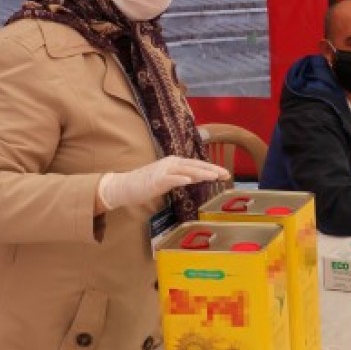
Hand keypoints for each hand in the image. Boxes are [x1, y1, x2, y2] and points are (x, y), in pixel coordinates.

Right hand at [98, 156, 228, 211]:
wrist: (124, 186)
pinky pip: (171, 179)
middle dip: (212, 170)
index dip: (212, 168)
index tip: (225, 173)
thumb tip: (197, 178)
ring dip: (201, 172)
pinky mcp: (156, 180)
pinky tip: (191, 180)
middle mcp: (171, 163)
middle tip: (226, 174)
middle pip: (195, 165)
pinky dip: (181, 178)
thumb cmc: (145, 184)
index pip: (197, 164)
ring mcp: (163, 171)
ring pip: (186, 170)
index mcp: (174, 163)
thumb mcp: (168, 179)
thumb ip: (182, 177)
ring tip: (214, 176)